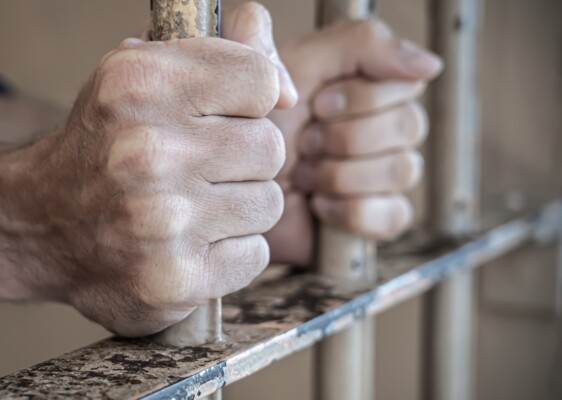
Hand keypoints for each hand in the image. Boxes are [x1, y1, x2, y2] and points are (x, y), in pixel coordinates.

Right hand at [0, 3, 296, 335]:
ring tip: (194, 206)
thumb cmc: (106, 142)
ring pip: (268, 203)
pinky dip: (231, 251)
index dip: (248, 101)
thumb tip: (290, 93)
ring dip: (240, 206)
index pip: (260, 80)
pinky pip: (254, 255)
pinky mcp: (175, 279)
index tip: (220, 115)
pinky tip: (192, 243)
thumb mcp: (144, 69)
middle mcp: (147, 151)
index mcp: (140, 84)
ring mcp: (161, 222)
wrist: (39, 221)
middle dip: (244, 157)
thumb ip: (227, 50)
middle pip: (270, 146)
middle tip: (201, 167)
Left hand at [264, 20, 442, 264]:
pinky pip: (395, 215)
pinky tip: (318, 205)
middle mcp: (384, 126)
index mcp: (367, 84)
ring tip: (304, 174)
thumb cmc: (247, 124)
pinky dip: (351, 211)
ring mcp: (383, 174)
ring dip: (341, 173)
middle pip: (411, 125)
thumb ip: (355, 42)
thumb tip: (431, 66)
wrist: (222, 189)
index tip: (316, 105)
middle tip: (304, 143)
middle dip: (345, 137)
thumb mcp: (289, 65)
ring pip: (404, 170)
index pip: (408, 80)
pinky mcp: (376, 218)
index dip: (360, 97)